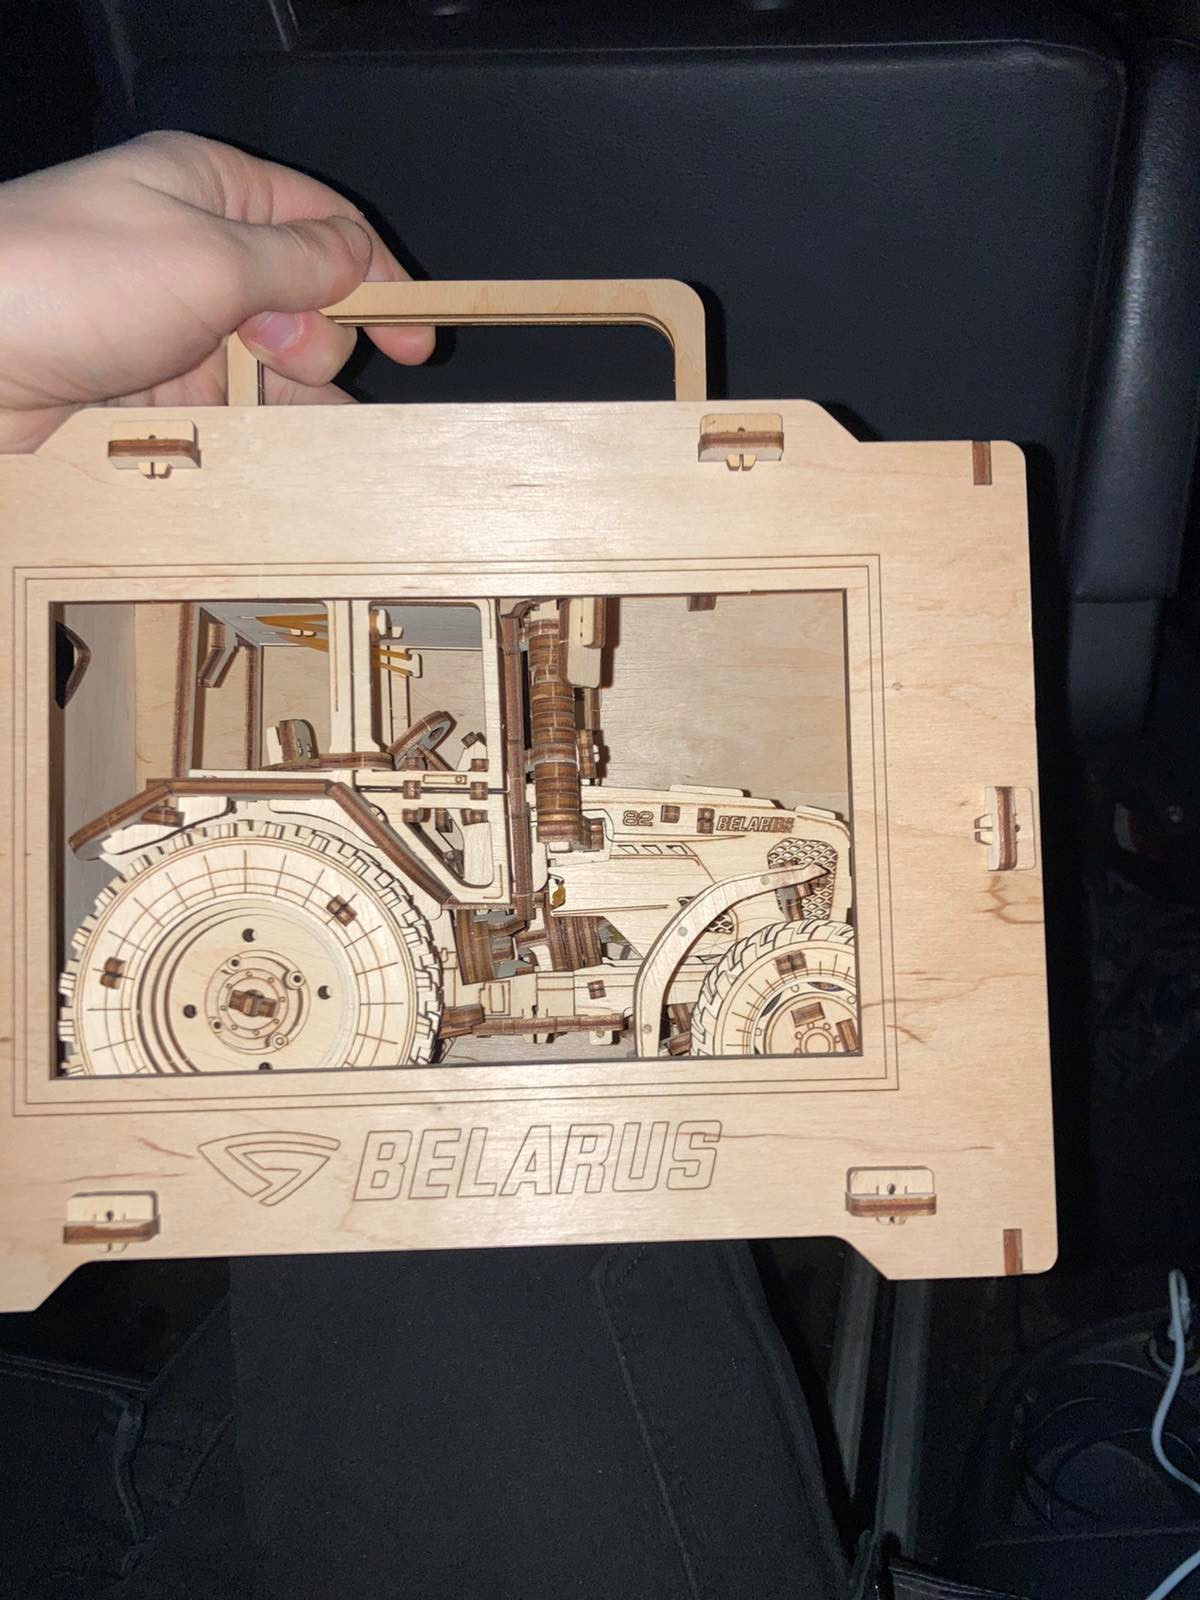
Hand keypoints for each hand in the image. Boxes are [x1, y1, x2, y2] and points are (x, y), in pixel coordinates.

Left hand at [0, 131, 433, 451]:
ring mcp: (172, 323)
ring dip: (290, 400)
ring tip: (298, 433)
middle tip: (285, 362)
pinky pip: (229, 411)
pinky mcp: (149, 388)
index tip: (417, 339)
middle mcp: (193, 252)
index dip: (378, 280)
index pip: (324, 226)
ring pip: (269, 368)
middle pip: (305, 305)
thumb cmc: (63, 281)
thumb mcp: (208, 257)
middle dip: (316, 342)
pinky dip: (253, 433)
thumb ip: (297, 263)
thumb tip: (358, 261)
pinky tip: (266, 456)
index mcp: (209, 189)